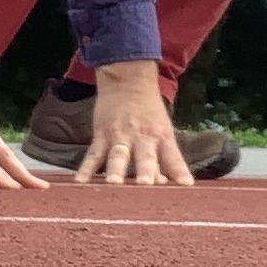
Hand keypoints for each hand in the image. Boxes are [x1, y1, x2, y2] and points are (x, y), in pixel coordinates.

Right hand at [77, 62, 192, 185]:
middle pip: (145, 157)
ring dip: (116, 169)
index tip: (186, 185)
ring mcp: (120, 136)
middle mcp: (143, 138)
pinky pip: (94, 154)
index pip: (174, 157)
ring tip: (113, 183)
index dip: (179, 171)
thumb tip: (164, 184)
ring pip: (118, 155)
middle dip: (146, 171)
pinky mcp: (102, 135)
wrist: (128, 81)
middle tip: (145, 184)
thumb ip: (163, 160)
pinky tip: (80, 181)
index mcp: (162, 137)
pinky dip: (86, 168)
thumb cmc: (149, 113)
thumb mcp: (161, 132)